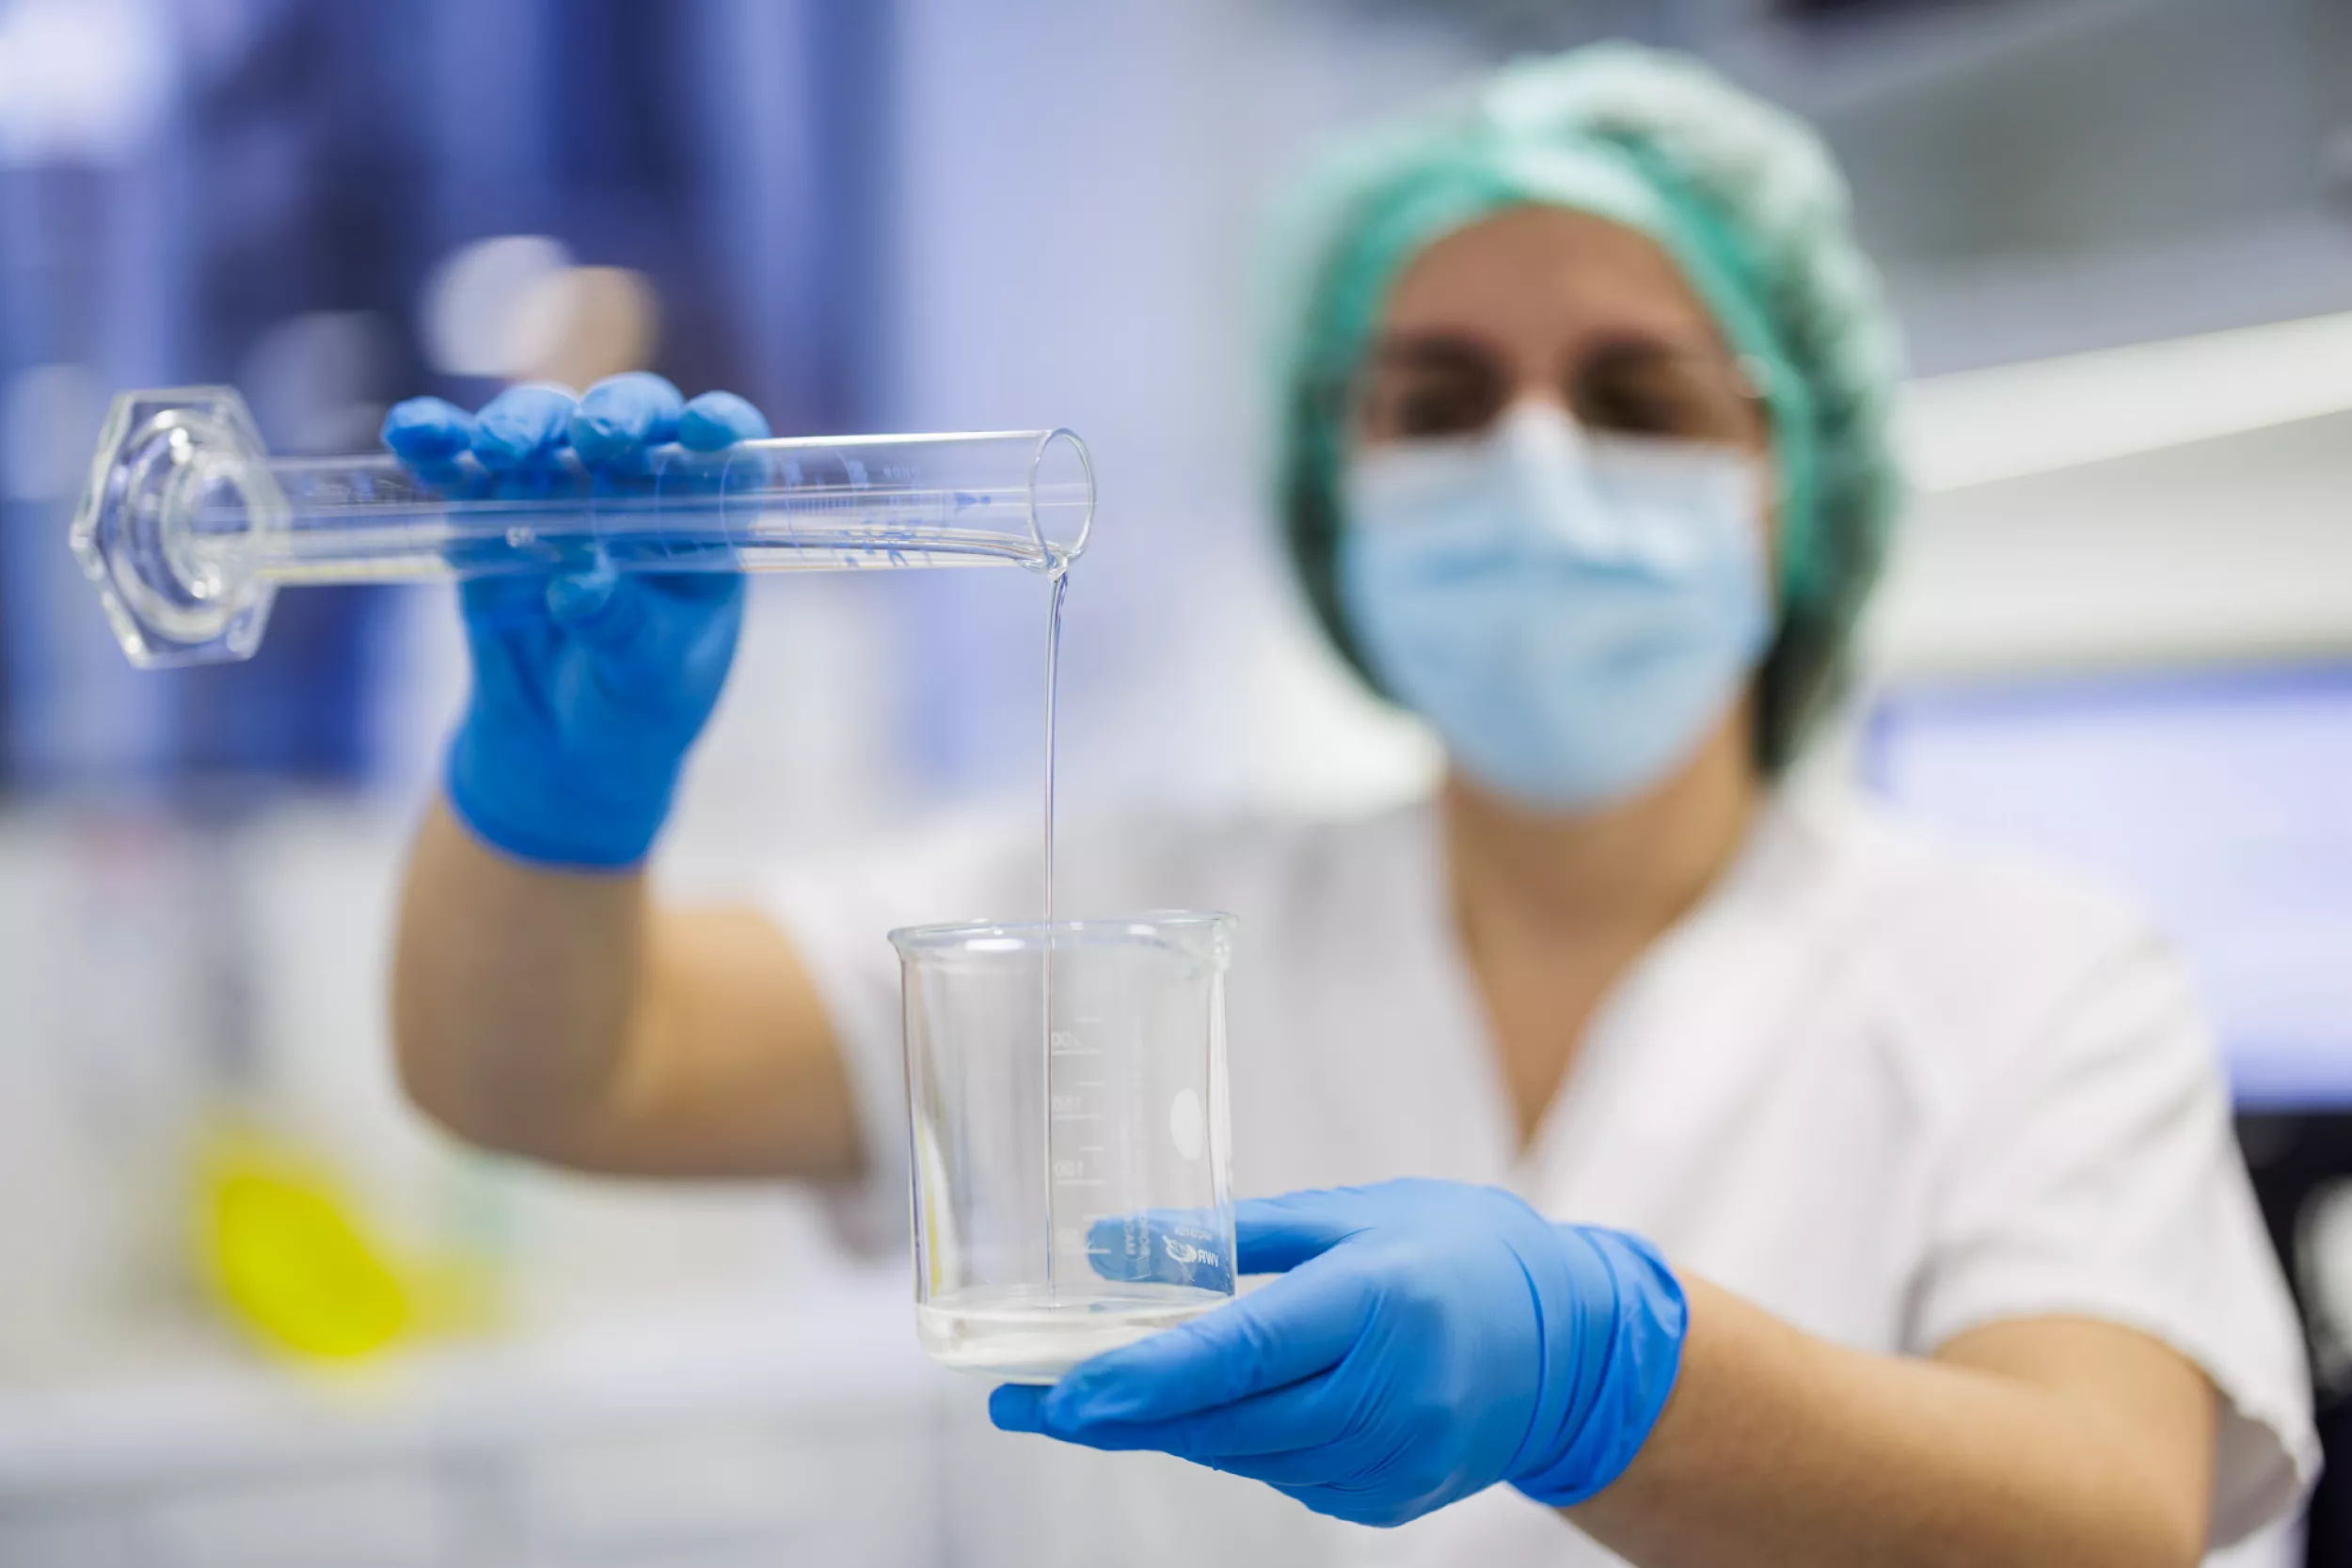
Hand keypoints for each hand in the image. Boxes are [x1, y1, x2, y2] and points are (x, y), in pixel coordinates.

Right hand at [382, 374, 769, 868]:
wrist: (558, 755)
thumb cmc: (635, 709)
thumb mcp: (647, 680)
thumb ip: (623, 630)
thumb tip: (578, 582)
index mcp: (706, 530)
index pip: (728, 461)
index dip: (724, 430)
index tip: (705, 433)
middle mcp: (639, 495)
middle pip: (635, 423)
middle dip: (613, 417)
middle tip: (592, 439)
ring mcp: (561, 495)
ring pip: (548, 429)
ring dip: (524, 425)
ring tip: (499, 450)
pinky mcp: (488, 514)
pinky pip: (463, 466)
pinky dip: (438, 442)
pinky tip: (411, 432)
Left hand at [989, 1179, 1686, 1527]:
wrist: (1573, 1345)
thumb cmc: (1455, 1251)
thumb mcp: (1350, 1215)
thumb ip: (1231, 1238)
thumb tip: (1113, 1248)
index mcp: (1375, 1303)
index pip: (1240, 1352)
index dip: (1143, 1379)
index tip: (1060, 1393)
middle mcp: (1385, 1394)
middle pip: (1223, 1420)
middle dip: (1116, 1416)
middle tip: (1024, 1404)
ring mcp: (1389, 1461)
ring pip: (1243, 1454)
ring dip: (1166, 1429)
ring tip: (1093, 1399)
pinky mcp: (1387, 1500)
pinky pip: (1281, 1473)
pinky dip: (1233, 1442)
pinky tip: (1205, 1410)